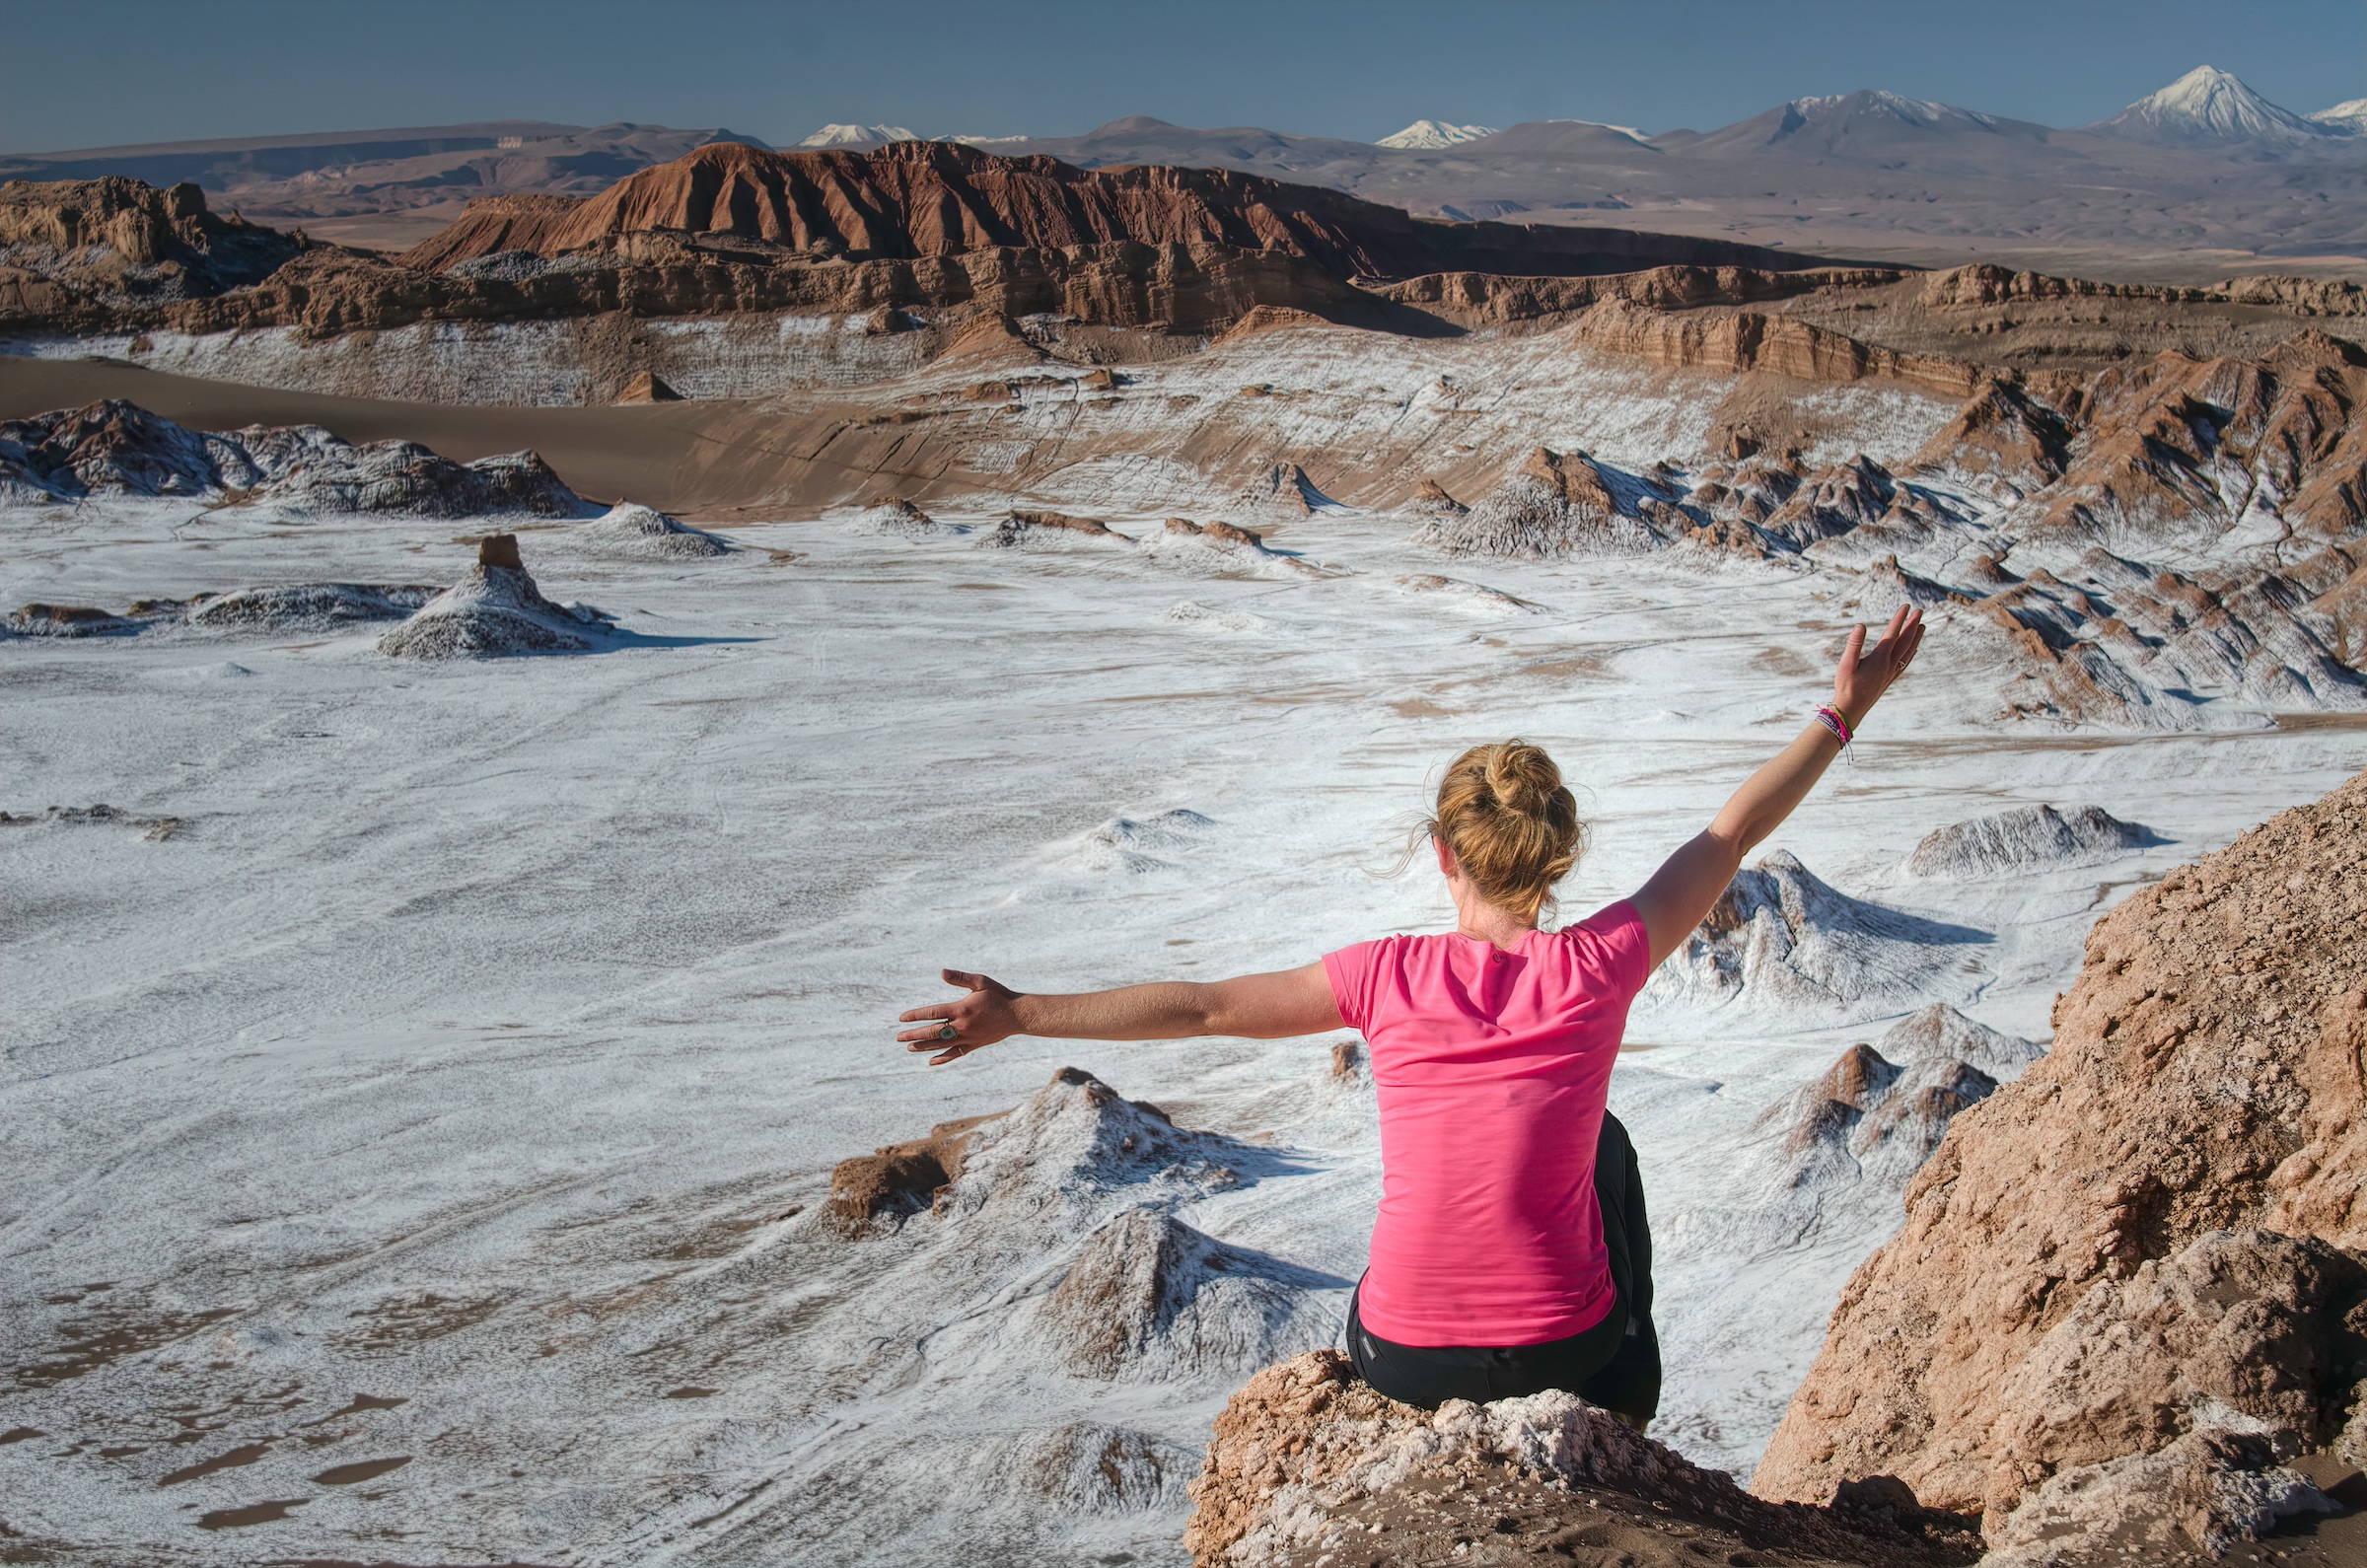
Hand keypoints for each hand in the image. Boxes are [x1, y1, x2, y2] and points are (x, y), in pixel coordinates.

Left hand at [896, 969, 1020, 1064]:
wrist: (1017, 1015)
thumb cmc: (998, 995)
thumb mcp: (980, 982)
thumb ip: (960, 978)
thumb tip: (941, 972)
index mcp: (961, 1008)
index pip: (932, 1013)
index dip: (915, 1016)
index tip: (902, 1018)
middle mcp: (962, 1025)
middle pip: (933, 1031)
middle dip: (914, 1034)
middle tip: (898, 1037)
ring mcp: (968, 1037)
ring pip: (941, 1044)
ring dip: (924, 1046)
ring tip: (909, 1047)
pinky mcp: (974, 1045)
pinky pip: (956, 1054)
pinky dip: (943, 1059)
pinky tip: (931, 1062)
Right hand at [1832, 605, 1922, 728]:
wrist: (1851, 709)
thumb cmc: (1846, 687)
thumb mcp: (1845, 664)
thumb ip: (1853, 644)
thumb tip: (1860, 626)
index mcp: (1879, 658)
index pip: (1892, 633)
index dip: (1899, 619)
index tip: (1906, 606)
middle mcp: (1889, 664)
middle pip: (1905, 641)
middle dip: (1913, 624)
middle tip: (1920, 611)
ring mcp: (1891, 672)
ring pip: (1909, 651)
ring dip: (1916, 638)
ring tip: (1923, 626)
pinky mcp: (1889, 679)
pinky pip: (1905, 662)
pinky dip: (1912, 653)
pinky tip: (1914, 650)